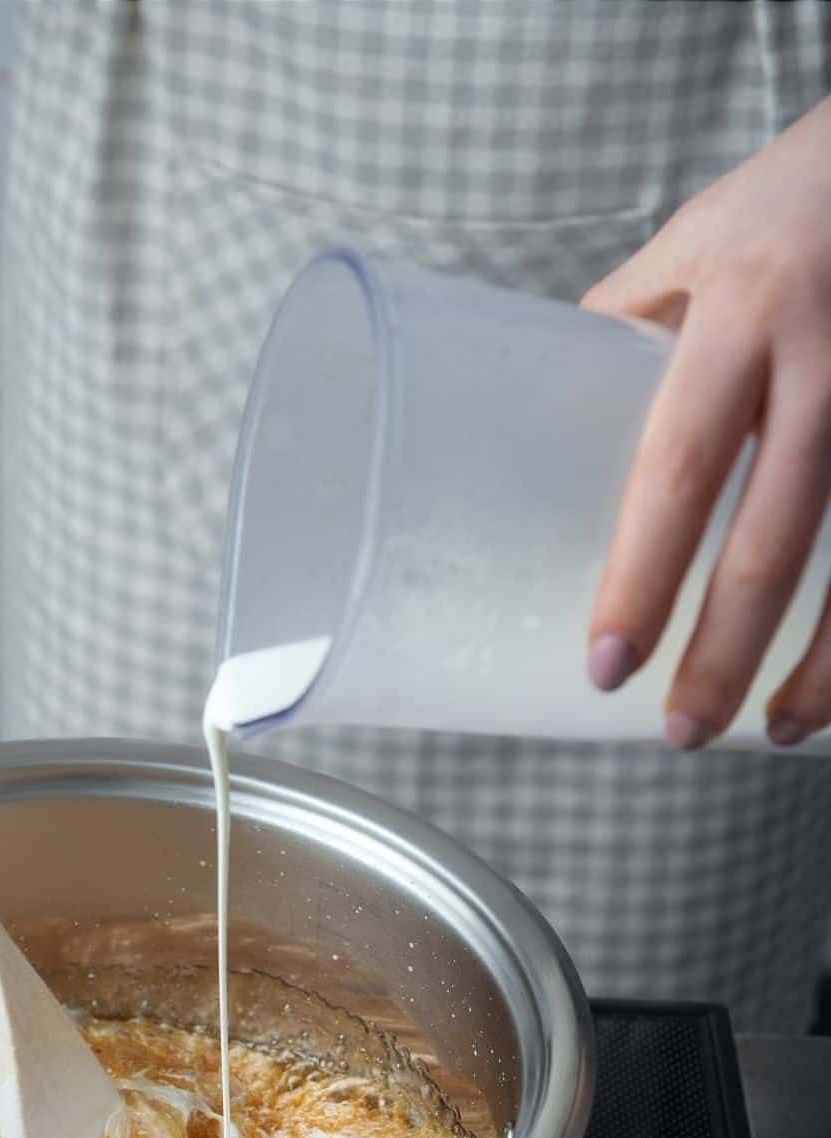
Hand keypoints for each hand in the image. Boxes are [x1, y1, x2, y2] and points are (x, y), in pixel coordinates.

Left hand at [582, 98, 830, 748]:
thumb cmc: (795, 194)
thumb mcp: (694, 240)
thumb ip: (628, 323)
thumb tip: (546, 413)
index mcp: (741, 312)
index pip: (679, 466)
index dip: (643, 575)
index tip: (607, 665)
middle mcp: (828, 356)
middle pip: (774, 537)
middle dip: (724, 651)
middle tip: (678, 733)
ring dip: (822, 665)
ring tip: (771, 731)